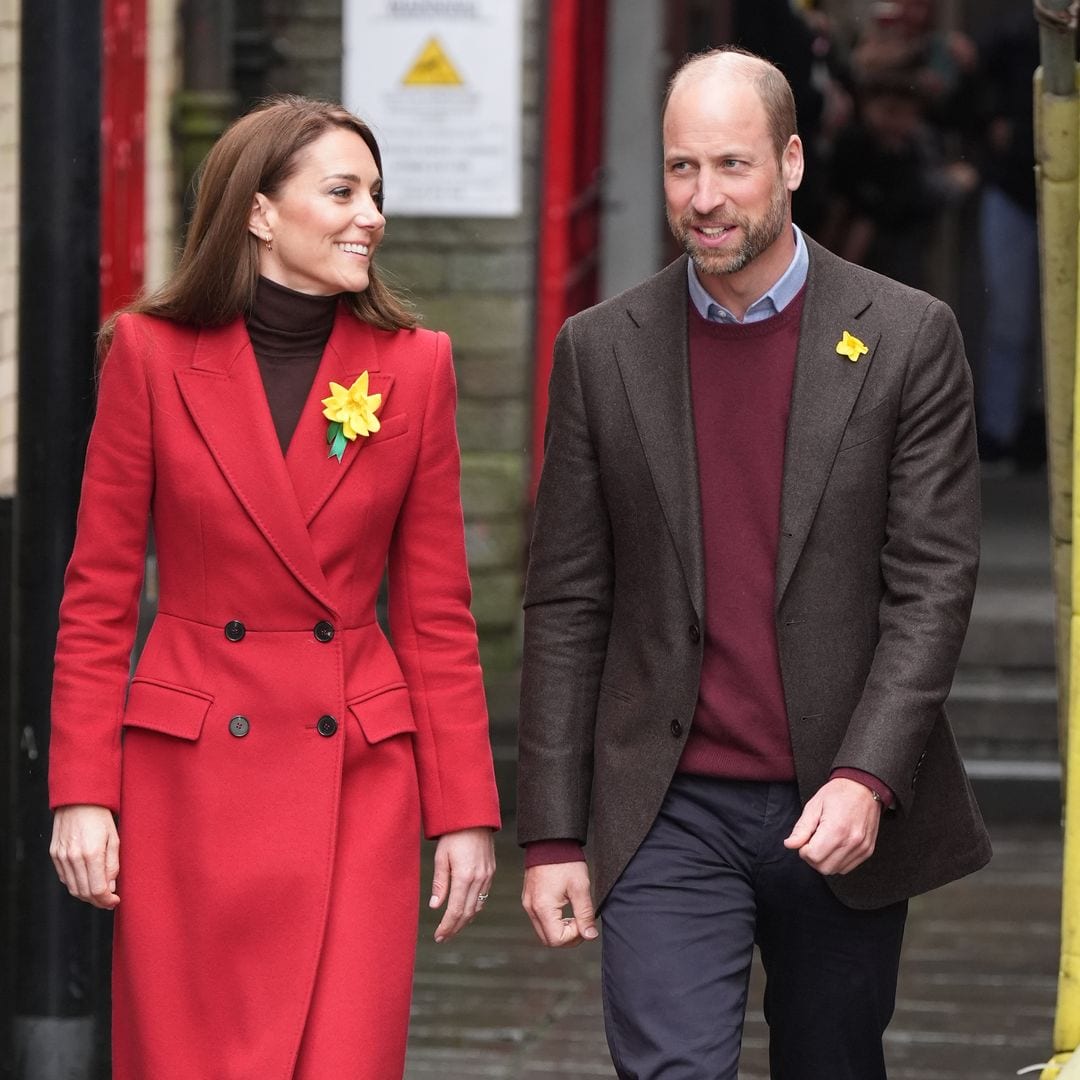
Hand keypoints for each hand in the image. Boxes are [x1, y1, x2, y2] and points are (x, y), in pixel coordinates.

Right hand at [50, 805, 119, 908]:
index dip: (107, 900)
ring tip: (100, 893)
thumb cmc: (101, 817)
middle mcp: (73, 858)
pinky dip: (75, 885)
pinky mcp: (55, 854)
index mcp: (91, 854)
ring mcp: (61, 857)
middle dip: (98, 901)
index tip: (115, 901)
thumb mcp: (114, 839)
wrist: (79, 800)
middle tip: (109, 901)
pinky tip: (86, 881)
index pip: (97, 889)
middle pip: (84, 892)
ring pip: (73, 888)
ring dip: (86, 895)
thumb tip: (111, 888)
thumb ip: (113, 865)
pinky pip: (64, 878)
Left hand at [429, 827, 494, 942]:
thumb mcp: (441, 857)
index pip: (456, 911)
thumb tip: (435, 906)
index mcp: (464, 877)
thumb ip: (440, 883)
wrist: (474, 818)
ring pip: (477, 906)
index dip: (446, 927)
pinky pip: (483, 896)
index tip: (438, 936)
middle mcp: (479, 879)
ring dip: (465, 920)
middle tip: (443, 937)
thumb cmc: (454, 834)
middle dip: (455, 928)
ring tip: (452, 928)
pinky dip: (474, 907)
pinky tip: (465, 910)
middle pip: (468, 913)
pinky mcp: (491, 871)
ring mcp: (487, 876)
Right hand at [521, 861, 597, 946]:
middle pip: (548, 939)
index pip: (557, 940)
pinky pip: (539, 919)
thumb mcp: (580, 888)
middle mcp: (531, 908)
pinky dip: (553, 920)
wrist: (551, 841)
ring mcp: (528, 903)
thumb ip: (585, 914)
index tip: (584, 921)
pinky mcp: (529, 898)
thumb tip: (590, 935)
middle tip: (581, 923)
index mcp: (543, 907)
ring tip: (574, 915)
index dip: (574, 936)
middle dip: (567, 937)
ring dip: (560, 929)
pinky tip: (564, 908)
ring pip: (543, 931)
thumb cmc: (565, 861)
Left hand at [783, 777, 881, 875]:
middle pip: (824, 868)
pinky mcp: (867, 851)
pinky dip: (837, 861)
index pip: (813, 856)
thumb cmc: (838, 793)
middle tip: (812, 841)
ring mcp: (862, 848)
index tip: (805, 839)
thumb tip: (790, 845)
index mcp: (836, 829)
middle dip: (812, 858)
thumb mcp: (814, 806)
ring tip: (825, 841)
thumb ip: (801, 828)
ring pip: (835, 870)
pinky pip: (847, 867)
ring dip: (825, 860)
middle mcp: (852, 841)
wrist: (864, 787)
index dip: (803, 850)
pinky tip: (835, 845)